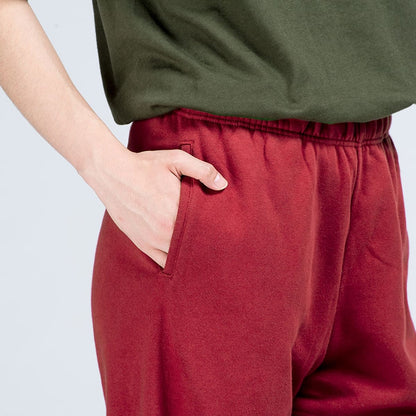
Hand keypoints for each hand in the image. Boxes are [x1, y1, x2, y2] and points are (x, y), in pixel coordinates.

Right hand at [83, 144, 227, 268]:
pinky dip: (173, 261)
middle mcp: (165, 230)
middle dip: (205, 245)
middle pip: (193, 246)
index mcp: (176, 211)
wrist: (111, 173)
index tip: (224, 233)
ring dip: (190, 254)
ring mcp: (152, 239)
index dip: (215, 233)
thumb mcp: (176, 160)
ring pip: (179, 256)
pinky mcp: (142, 243)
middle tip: (218, 246)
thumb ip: (202, 171)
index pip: (204, 230)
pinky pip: (162, 261)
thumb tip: (222, 184)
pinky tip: (182, 258)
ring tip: (202, 252)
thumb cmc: (144, 166)